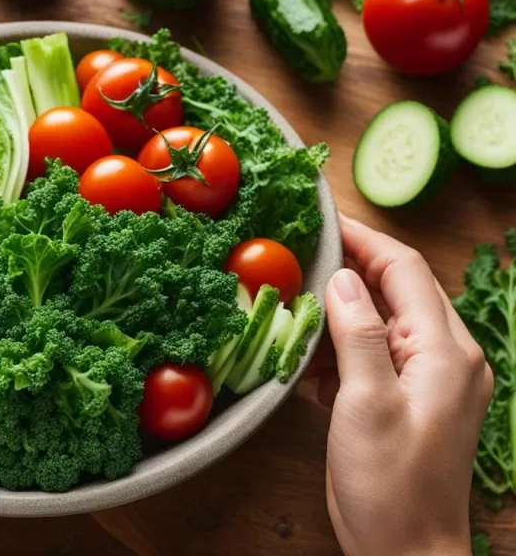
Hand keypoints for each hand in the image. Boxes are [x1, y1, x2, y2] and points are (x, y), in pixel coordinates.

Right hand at [317, 216, 491, 555]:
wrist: (406, 551)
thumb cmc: (390, 486)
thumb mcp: (366, 404)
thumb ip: (356, 336)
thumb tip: (342, 280)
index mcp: (444, 350)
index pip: (404, 269)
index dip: (363, 238)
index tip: (322, 217)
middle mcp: (446, 357)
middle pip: (397, 290)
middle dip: (348, 268)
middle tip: (298, 253)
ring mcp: (432, 379)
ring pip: (383, 321)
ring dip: (340, 311)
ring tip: (293, 303)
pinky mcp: (412, 400)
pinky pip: (377, 355)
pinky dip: (342, 348)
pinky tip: (308, 357)